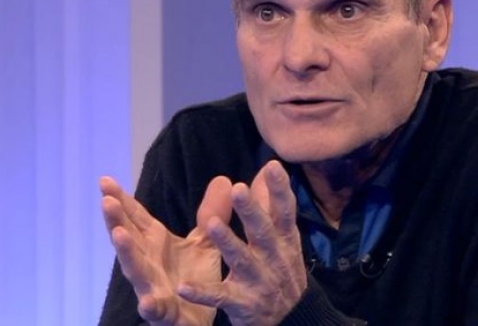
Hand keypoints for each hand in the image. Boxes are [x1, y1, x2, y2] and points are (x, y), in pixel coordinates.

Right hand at [100, 175, 233, 325]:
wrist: (201, 319)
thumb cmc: (195, 279)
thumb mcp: (206, 243)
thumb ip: (211, 215)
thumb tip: (225, 180)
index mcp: (156, 244)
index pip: (136, 218)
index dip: (122, 200)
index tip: (105, 179)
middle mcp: (149, 264)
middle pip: (129, 239)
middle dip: (116, 221)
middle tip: (106, 200)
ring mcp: (153, 288)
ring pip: (136, 271)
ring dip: (127, 254)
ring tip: (118, 235)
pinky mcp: (165, 315)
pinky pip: (156, 310)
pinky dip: (151, 306)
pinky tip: (147, 302)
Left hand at [178, 160, 307, 325]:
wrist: (293, 319)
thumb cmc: (282, 269)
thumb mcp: (284, 238)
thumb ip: (272, 205)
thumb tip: (269, 168)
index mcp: (284, 240)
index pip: (284, 212)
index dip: (280, 190)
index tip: (272, 166)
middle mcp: (273, 258)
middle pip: (262, 232)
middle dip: (251, 211)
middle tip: (239, 188)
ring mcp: (258, 282)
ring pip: (241, 260)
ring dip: (228, 242)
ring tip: (212, 224)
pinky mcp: (241, 304)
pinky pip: (219, 297)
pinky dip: (202, 293)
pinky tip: (184, 286)